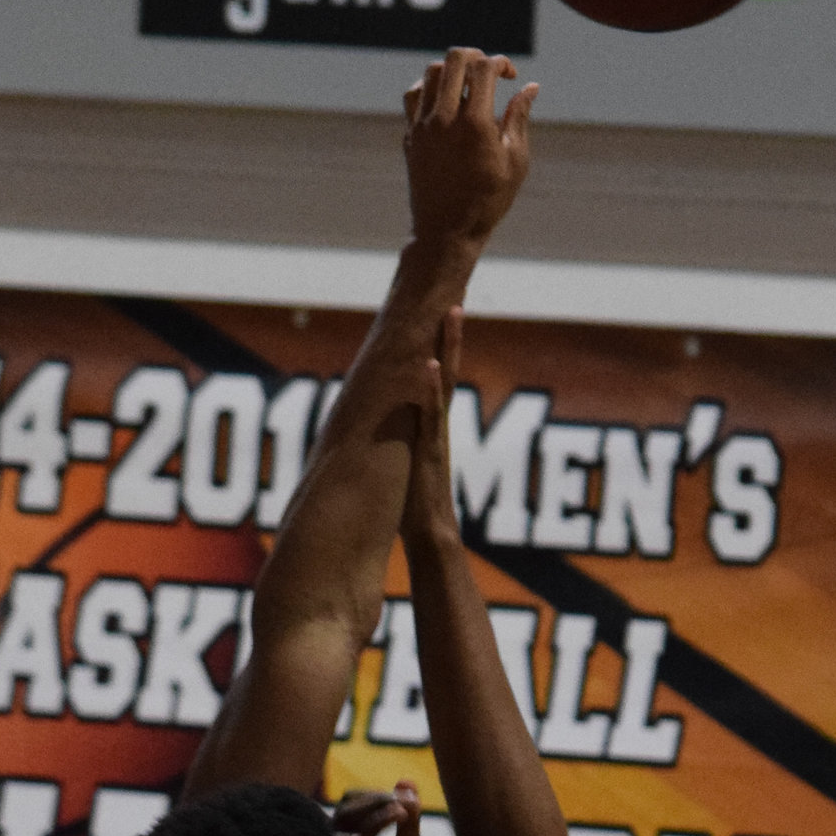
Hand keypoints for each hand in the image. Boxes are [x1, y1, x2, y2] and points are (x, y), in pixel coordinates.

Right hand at [332, 784, 426, 835]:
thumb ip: (409, 824)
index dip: (379, 799)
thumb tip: (406, 782)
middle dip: (374, 802)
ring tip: (401, 815)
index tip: (407, 802)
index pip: (357, 806)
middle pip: (346, 810)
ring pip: (338, 823)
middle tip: (403, 806)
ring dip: (371, 813)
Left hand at [401, 312, 465, 556]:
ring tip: (453, 313)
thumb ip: (398, 440)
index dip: (440, 347)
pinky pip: (430, 414)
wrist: (430, 535)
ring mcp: (436, 433)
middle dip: (451, 336)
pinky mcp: (430, 449)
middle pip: (447, 370)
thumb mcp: (403, 460)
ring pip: (444, 383)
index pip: (437, 376)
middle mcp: (437, 422)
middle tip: (455, 300)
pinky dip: (429, 390)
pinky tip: (427, 365)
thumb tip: (380, 425)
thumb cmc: (414, 502)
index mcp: (431, 423)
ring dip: (449, 348)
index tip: (443, 315)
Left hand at [403, 47, 534, 256]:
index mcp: (475, 125)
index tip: (511, 77)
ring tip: (467, 84)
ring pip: (430, 72)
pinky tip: (444, 99)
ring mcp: (423, 126)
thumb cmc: (488, 200)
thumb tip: (530, 87)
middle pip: (454, 59)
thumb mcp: (515, 161)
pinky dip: (428, 86)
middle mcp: (444, 119)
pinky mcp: (410, 135)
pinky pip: (413, 95)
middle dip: (476, 56)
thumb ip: (520, 118)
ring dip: (452, 69)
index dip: (501, 62)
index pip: (484, 68)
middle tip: (488, 72)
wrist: (446, 232)